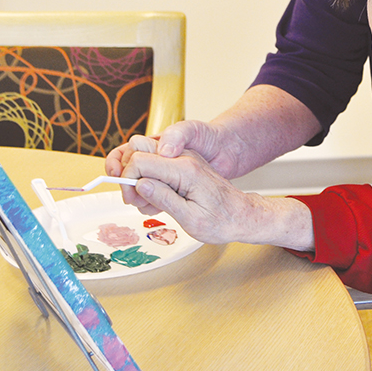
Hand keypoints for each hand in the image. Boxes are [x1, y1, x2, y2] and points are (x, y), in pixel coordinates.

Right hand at [105, 120, 240, 212]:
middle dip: (129, 174)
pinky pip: (157, 165)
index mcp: (185, 169)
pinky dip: (149, 180)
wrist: (243, 215)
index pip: (140, 160)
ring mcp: (183, 160)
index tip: (132, 198)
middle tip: (136, 201)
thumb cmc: (223, 220)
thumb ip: (165, 198)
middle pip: (139, 150)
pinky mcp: (183, 166)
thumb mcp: (193, 218)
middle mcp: (183, 159)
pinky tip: (157, 200)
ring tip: (148, 204)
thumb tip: (140, 185)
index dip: (128, 180)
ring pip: (145, 156)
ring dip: (138, 178)